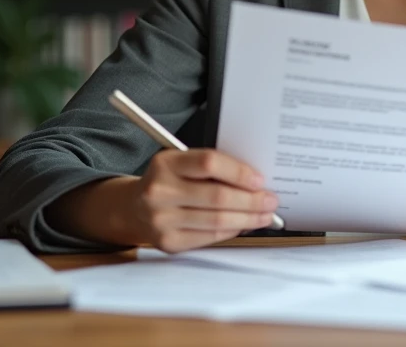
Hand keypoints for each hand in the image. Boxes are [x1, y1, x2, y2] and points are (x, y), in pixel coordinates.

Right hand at [130, 149, 279, 253]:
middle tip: (271, 200)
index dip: (238, 172)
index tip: (259, 179)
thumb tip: (255, 182)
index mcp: (166, 163)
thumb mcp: (182, 163)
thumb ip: (212, 168)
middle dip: (251, 200)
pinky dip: (232, 231)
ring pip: (217, 220)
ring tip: (264, 215)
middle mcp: (160, 191)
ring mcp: (161, 219)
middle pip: (217, 196)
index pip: (209, 163)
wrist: (134, 208)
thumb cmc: (169, 181)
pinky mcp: (167, 242)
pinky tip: (243, 225)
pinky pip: (209, 237)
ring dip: (248, 218)